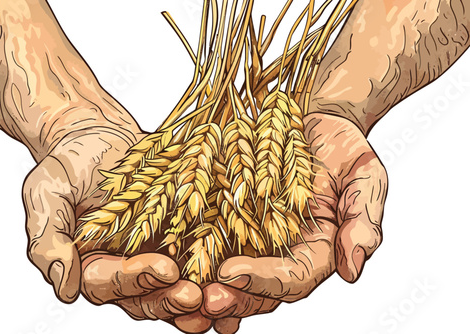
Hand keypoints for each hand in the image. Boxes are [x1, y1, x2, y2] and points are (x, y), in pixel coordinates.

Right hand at [22, 128, 205, 331]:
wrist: (98, 136)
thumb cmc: (68, 164)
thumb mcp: (46, 196)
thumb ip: (49, 241)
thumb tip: (64, 289)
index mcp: (92, 265)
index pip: (111, 285)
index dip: (136, 280)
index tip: (162, 269)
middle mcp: (127, 267)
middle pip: (149, 297)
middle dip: (173, 297)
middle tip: (195, 293)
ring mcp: (157, 252)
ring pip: (178, 286)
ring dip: (200, 297)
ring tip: (221, 297)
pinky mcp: (183, 235)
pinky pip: (201, 256)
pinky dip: (217, 267)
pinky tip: (237, 271)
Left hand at [201, 113, 387, 332]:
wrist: (312, 119)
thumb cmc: (342, 147)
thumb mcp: (364, 176)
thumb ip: (362, 221)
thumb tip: (353, 270)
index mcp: (316, 251)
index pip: (292, 278)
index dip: (264, 280)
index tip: (233, 272)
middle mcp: (282, 251)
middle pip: (256, 287)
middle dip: (229, 295)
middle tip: (200, 297)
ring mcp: (253, 237)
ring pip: (227, 274)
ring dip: (204, 285)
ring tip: (179, 288)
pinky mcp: (228, 216)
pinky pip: (207, 240)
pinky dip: (189, 254)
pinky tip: (167, 258)